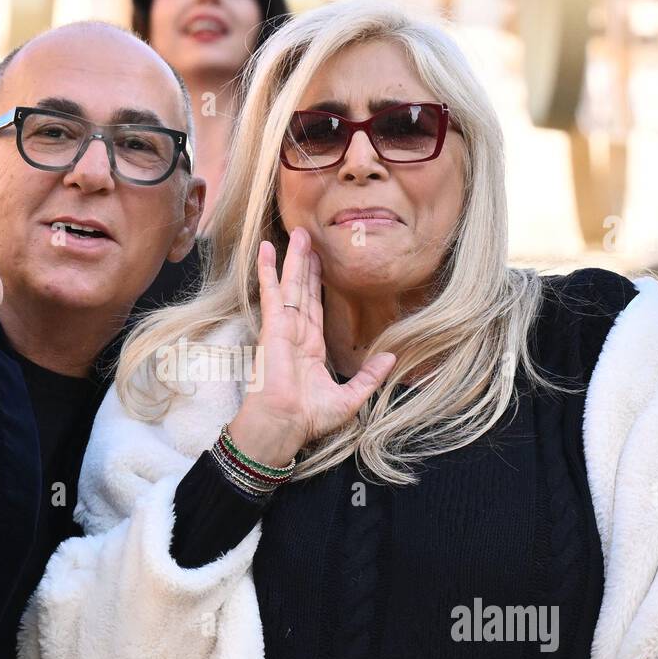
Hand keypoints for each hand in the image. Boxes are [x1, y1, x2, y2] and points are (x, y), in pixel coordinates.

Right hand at [227, 227, 395, 466]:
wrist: (285, 425)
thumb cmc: (309, 417)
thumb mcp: (350, 397)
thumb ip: (370, 376)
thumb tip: (392, 357)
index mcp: (311, 347)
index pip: (316, 307)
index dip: (318, 283)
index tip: (322, 261)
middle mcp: (297, 333)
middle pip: (303, 289)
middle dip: (306, 263)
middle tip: (308, 236)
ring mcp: (284, 327)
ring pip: (290, 285)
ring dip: (292, 259)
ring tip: (296, 233)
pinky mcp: (274, 326)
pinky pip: (272, 293)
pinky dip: (268, 271)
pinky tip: (265, 250)